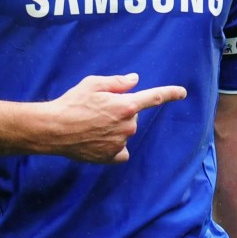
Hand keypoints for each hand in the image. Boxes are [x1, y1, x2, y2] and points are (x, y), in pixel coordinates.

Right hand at [44, 73, 186, 163]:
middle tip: (97, 110)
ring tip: (91, 126)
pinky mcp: (111, 157)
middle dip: (120, 112)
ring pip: (125, 133)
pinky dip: (113, 147)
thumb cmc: (72, 103)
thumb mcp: (93, 84)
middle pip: (132, 116)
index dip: (170, 93)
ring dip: (114, 128)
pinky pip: (120, 151)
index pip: (154, 97)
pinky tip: (97, 142)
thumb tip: (134, 80)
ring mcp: (120, 143)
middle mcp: (127, 125)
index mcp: (126, 105)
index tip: (182, 92)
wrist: (54, 129)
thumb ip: (117, 82)